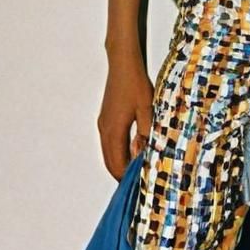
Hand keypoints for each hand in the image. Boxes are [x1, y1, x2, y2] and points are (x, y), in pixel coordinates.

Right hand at [97, 52, 153, 180]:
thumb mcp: (147, 110)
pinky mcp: (105, 118)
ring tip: (136, 169)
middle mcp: (105, 130)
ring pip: (108, 152)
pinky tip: (131, 150)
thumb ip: (145, 134)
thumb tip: (143, 155)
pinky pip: (109, 142)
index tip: (138, 186)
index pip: (117, 163)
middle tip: (136, 184)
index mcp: (114, 131)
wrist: (122, 64)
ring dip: (119, 163)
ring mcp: (103, 124)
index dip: (126, 177)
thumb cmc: (135, 84)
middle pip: (109, 161)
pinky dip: (117, 152)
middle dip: (121, 174)